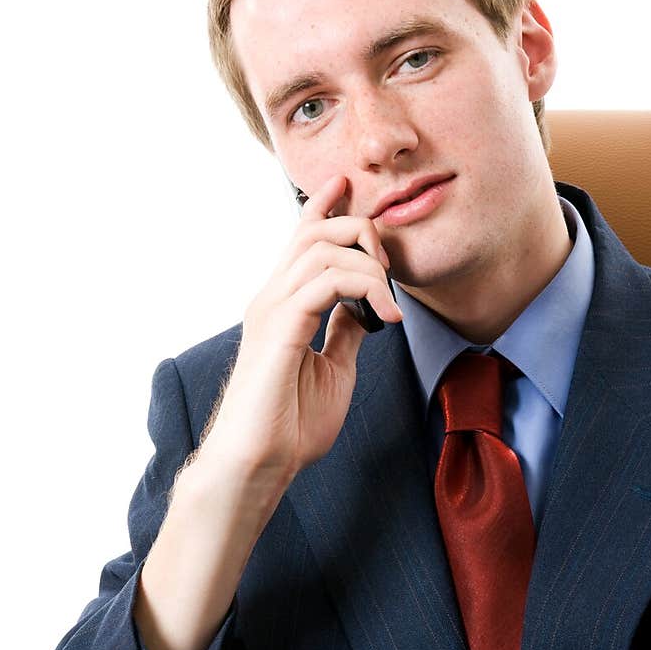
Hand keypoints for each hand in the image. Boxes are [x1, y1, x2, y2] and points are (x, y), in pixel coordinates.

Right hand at [198, 172, 402, 481]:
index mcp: (282, 304)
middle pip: (315, 230)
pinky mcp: (280, 326)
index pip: (301, 238)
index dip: (325, 205)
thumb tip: (364, 308)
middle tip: (391, 268)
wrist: (259, 463)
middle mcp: (272, 297)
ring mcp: (272, 308)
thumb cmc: (290, 427)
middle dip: (361, 231)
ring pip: (323, 248)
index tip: (349, 186)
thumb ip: (344, 332)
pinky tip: (385, 317)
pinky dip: (365, 289)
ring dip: (369, 265)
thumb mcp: (333, 369)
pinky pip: (327, 280)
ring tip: (390, 303)